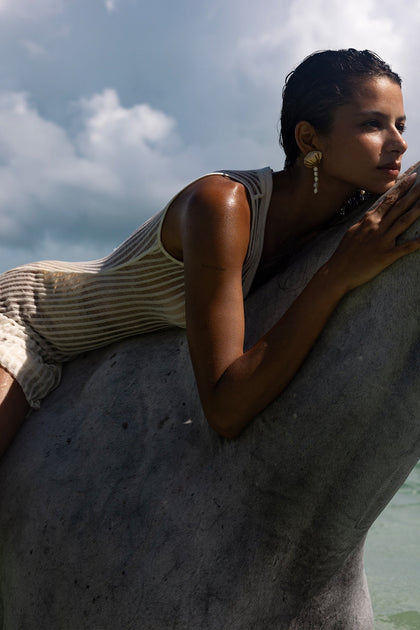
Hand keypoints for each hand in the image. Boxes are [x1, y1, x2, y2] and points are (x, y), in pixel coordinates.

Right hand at [328, 173, 419, 291]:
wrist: (338, 272)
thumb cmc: (344, 253)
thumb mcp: (353, 231)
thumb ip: (366, 221)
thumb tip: (374, 213)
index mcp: (369, 220)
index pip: (389, 200)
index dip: (402, 188)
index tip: (412, 178)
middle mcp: (377, 227)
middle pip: (399, 207)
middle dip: (413, 193)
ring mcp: (382, 240)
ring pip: (404, 222)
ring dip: (418, 210)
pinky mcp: (386, 255)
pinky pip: (405, 248)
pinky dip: (417, 242)